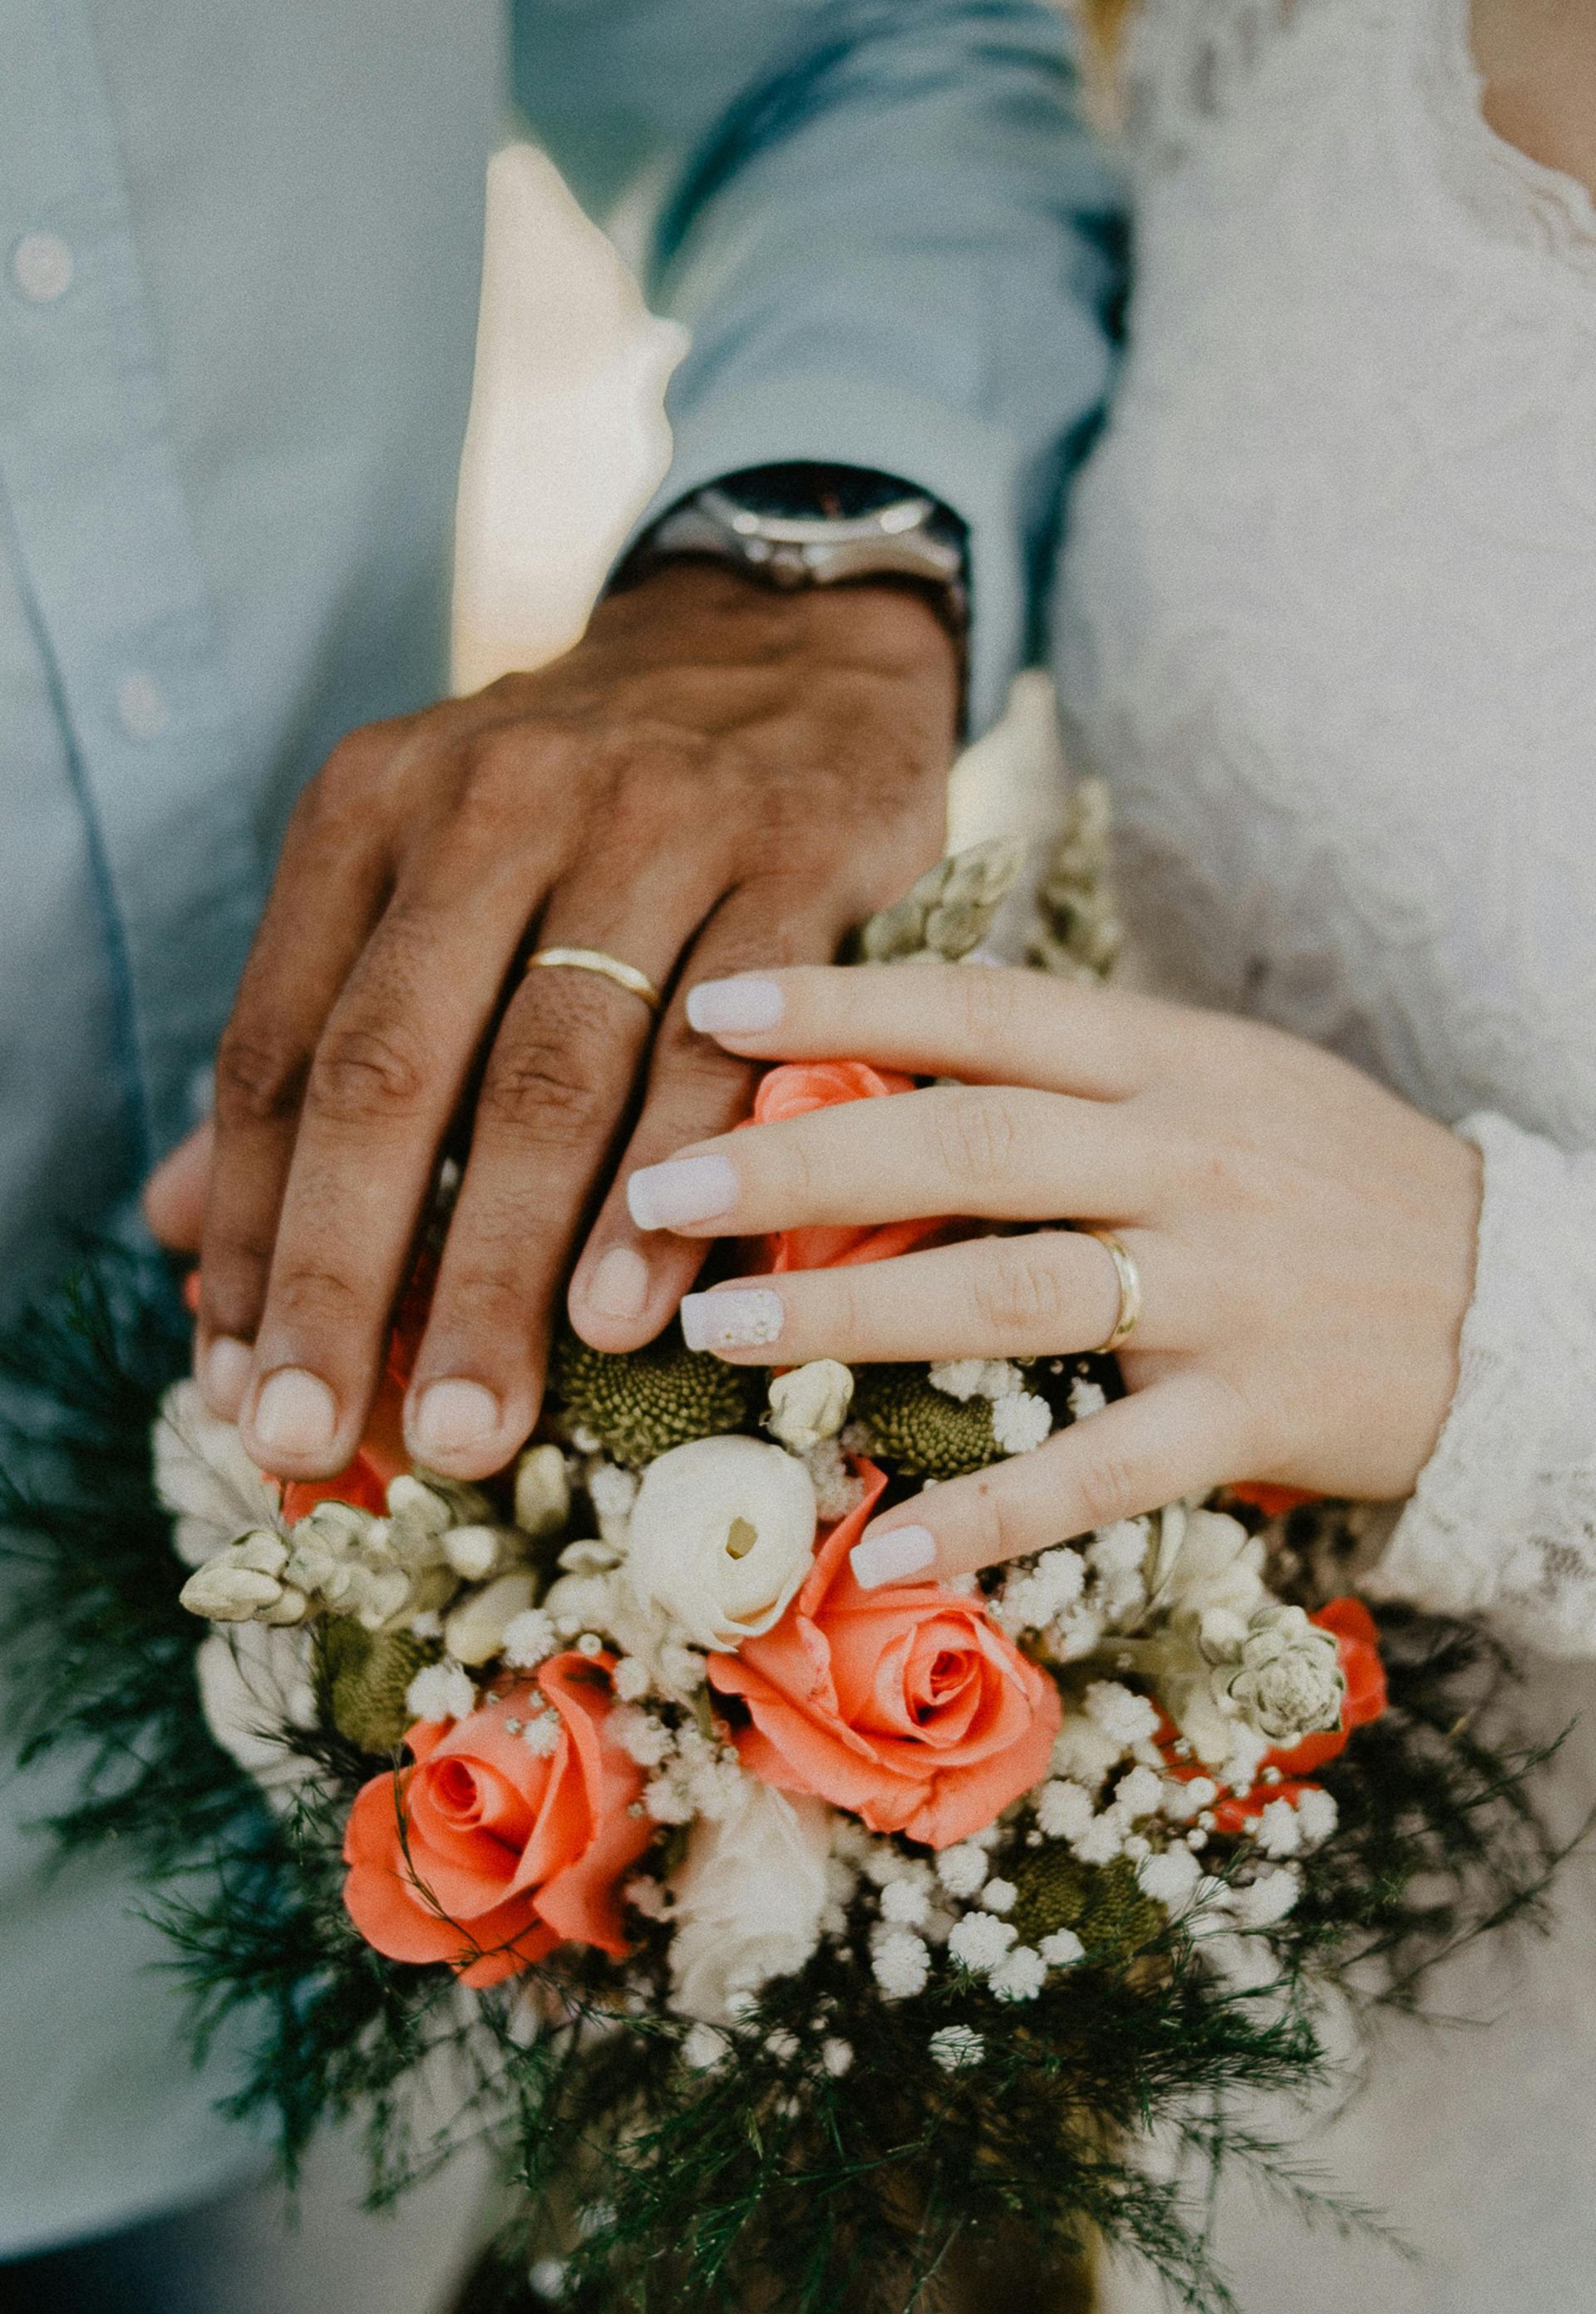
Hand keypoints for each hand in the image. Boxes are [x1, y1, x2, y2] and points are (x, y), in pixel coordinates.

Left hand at [143, 566, 955, 1482]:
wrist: (785, 639)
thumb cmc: (583, 800)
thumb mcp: (420, 867)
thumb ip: (313, 1034)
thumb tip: (177, 1225)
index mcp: (371, 809)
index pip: (280, 1049)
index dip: (250, 1231)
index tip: (240, 1387)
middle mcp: (493, 801)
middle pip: (394, 1070)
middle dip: (349, 1273)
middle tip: (321, 1437)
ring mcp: (652, 822)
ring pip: (555, 1073)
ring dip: (507, 1263)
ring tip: (477, 1415)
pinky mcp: (796, 856)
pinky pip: (731, 1046)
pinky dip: (678, 1185)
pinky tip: (638, 1310)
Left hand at [624, 962, 1482, 1582]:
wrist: (1516, 1296)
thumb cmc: (1328, 1181)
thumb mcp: (1221, 1083)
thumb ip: (1077, 1072)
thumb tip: (886, 1058)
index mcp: (1173, 1058)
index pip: (984, 1010)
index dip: (840, 1001)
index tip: (708, 1007)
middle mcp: (1189, 1155)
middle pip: (965, 1145)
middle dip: (795, 1165)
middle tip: (654, 1191)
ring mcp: (1224, 1286)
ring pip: (1011, 1291)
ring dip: (852, 1312)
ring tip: (718, 1327)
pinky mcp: (1255, 1410)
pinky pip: (1104, 1466)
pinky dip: (995, 1509)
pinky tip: (884, 1537)